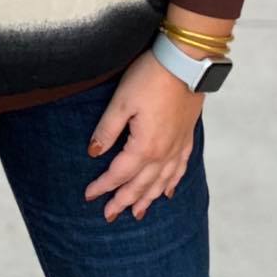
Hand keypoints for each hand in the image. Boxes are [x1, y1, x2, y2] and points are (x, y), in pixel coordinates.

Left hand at [83, 49, 203, 222]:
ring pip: (161, 182)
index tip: (89, 196)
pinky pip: (180, 168)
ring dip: (147, 198)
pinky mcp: (187, 136)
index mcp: (144, 146)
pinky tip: (168, 192)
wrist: (186, 61)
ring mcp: (178, 146)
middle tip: (109, 215)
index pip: (119, 174)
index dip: (103, 186)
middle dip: (123, 200)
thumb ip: (107, 130)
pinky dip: (172, 183)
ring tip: (137, 213)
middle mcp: (164, 153)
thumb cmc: (150, 77)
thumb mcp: (121, 101)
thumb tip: (94, 153)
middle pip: (140, 184)